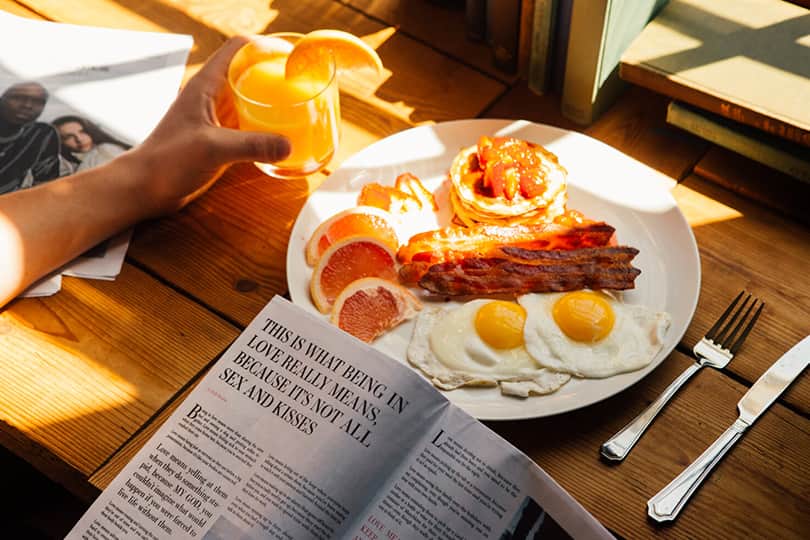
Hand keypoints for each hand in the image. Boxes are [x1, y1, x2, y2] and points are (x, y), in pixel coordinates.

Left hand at [134, 36, 290, 215]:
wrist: (146, 188)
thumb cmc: (167, 161)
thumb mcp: (212, 148)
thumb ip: (251, 145)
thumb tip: (287, 145)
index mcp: (206, 85)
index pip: (238, 49)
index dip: (264, 47)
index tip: (289, 59)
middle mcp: (212, 97)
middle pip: (249, 73)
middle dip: (274, 75)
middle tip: (301, 84)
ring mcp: (217, 118)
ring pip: (250, 100)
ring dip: (271, 102)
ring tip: (298, 108)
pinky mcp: (220, 139)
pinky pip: (249, 125)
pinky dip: (266, 127)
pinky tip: (281, 137)